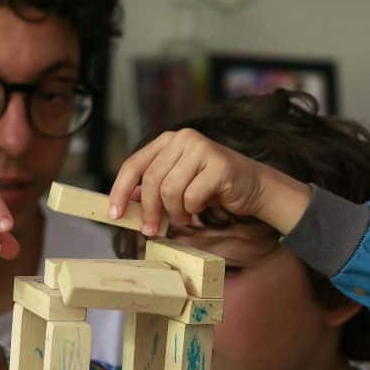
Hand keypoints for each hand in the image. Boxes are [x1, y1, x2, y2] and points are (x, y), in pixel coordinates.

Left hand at [109, 128, 275, 233]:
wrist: (254, 186)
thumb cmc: (212, 187)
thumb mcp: (178, 186)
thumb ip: (152, 190)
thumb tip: (126, 202)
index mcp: (167, 140)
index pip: (134, 165)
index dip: (120, 191)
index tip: (115, 214)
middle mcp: (182, 138)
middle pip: (151, 181)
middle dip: (149, 211)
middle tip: (151, 230)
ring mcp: (201, 148)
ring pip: (170, 191)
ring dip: (175, 212)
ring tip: (184, 217)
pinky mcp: (218, 164)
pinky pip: (192, 196)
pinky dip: (193, 210)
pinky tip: (201, 209)